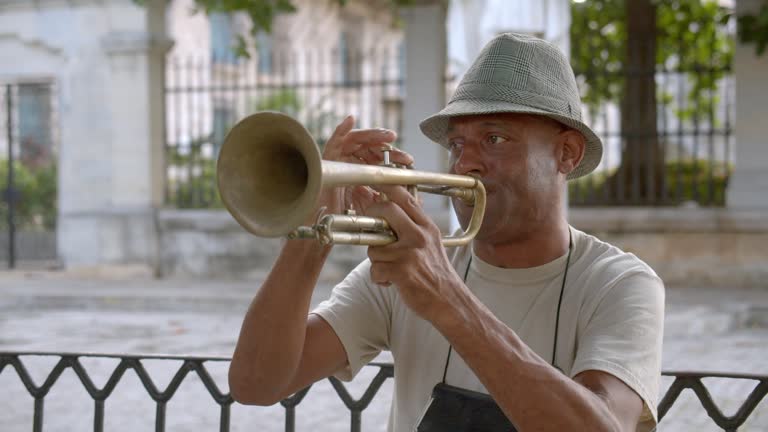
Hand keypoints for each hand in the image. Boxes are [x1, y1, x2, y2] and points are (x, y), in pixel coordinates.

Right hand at [313, 116, 412, 220]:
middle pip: (368, 147)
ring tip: (388, 136)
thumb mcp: (371, 202)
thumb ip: (385, 193)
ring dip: (373, 135)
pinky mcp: (325, 159)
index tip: (408, 161)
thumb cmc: (344, 215)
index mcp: (359, 169)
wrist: (325, 224)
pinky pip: (332, 141)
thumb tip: (413, 195)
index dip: (393, 157)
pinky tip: (350, 120)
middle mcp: (348, 161)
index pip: (378, 157)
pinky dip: (341, 129)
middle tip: (402, 154)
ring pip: (356, 140)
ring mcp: (337, 159)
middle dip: (387, 147)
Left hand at [365, 185, 465, 322]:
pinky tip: (391, 282)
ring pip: (375, 247)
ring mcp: (410, 253)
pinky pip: (375, 269)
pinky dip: (379, 278)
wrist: (450, 301)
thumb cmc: (436, 273)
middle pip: (386, 210)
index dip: (387, 187)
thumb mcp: (431, 242)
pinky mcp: (402, 271)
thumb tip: (390, 208)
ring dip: (377, 261)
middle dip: (371, 214)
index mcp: (427, 227)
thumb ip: (413, 226)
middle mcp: (419, 236)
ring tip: (391, 269)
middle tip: (370, 225)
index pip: (405, 198)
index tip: (374, 182)